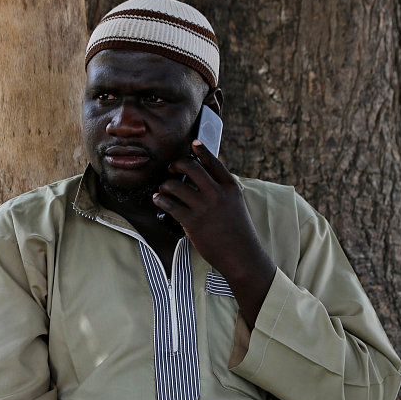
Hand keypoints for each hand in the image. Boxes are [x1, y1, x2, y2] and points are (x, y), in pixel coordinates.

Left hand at [153, 141, 276, 327]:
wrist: (241, 256)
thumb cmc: (238, 232)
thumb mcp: (236, 205)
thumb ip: (223, 191)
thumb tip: (203, 179)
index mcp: (230, 188)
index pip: (214, 162)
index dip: (202, 150)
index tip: (193, 143)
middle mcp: (217, 194)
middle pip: (191, 167)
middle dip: (177, 164)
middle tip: (171, 169)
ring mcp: (204, 207)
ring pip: (175, 185)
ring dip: (165, 185)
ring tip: (164, 189)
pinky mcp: (192, 222)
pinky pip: (169, 204)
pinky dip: (160, 200)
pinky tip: (159, 200)